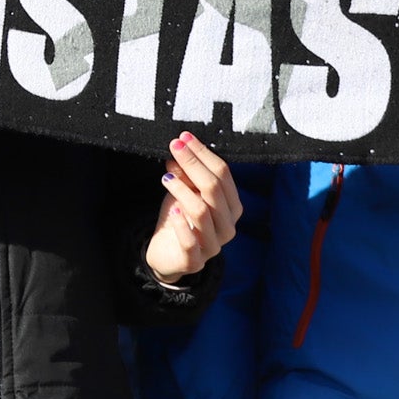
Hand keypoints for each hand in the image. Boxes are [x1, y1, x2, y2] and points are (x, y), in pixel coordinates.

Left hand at [145, 132, 238, 281]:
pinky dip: (181, 224)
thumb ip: (185, 174)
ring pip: (202, 211)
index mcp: (232, 206)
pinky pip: (190, 241)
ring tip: (166, 177)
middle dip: (193, 164)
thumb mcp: (183, 192)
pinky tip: (172, 210)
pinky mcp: (195, 261)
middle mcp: (228, 225)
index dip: (203, 154)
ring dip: (183, 190)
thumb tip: (180, 149)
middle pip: (214, 189)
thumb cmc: (180, 219)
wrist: (168, 254)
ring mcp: (214, 245)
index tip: (184, 138)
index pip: (223, 174)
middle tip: (174, 149)